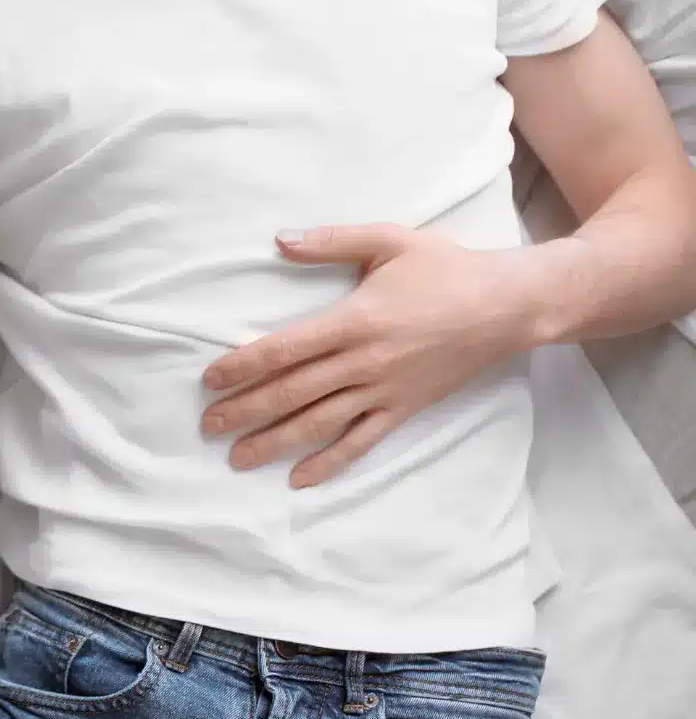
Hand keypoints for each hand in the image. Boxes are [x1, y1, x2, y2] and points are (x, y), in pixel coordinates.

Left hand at [201, 224, 541, 487]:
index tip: (209, 379)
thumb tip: (278, 240)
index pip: (284, 349)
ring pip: (319, 423)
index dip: (243, 366)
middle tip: (206, 426)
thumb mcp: (389, 240)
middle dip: (244, 411)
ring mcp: (385, 390)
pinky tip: (299, 478)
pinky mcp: (404, 409)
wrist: (511, 305)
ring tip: (236, 457)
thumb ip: (330, 241)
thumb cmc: (446, 268)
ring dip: (274, 442)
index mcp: (354, 319)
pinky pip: (361, 442)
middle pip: (292, 392)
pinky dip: (329, 463)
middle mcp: (365, 361)